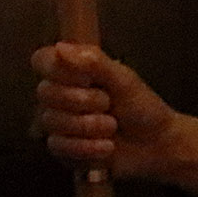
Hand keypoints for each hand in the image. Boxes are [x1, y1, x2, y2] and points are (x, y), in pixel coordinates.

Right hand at [30, 43, 197, 196]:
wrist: (156, 144)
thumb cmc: (142, 107)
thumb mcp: (124, 80)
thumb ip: (94, 62)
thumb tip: (61, 47)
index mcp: (72, 71)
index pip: (41, 60)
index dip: (58, 70)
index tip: (86, 78)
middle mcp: (59, 95)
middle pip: (45, 93)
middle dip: (83, 101)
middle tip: (109, 104)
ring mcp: (58, 123)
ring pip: (51, 121)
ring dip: (88, 126)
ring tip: (112, 126)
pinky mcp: (62, 149)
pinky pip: (58, 146)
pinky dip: (87, 148)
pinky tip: (107, 147)